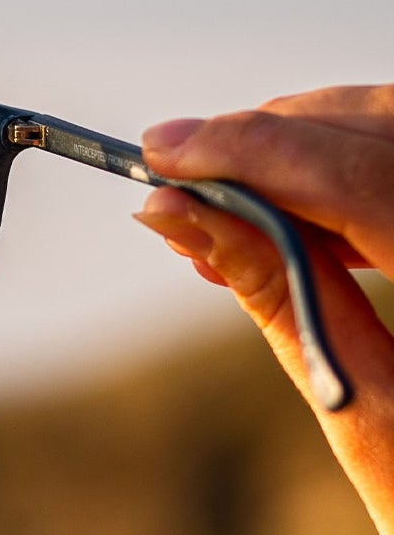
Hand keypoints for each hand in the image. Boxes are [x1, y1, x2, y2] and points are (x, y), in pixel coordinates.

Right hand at [135, 84, 393, 534]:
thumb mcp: (362, 404)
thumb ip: (275, 292)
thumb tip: (177, 213)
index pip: (362, 173)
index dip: (253, 151)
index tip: (163, 154)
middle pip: (385, 130)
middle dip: (273, 139)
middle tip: (176, 169)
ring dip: (304, 156)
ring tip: (215, 208)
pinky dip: (348, 182)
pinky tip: (287, 221)